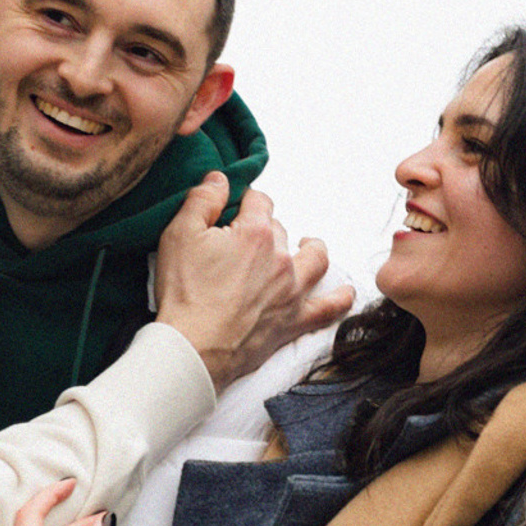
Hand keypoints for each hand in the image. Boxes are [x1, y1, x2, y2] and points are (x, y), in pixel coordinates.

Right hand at [154, 176, 353, 390]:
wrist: (194, 347)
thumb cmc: (184, 293)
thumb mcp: (179, 234)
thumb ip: (202, 200)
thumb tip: (220, 178)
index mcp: (255, 233)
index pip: (259, 201)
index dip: (246, 201)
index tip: (235, 209)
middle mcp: (281, 258)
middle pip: (280, 230)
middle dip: (265, 230)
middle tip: (243, 242)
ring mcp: (292, 290)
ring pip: (315, 259)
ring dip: (312, 249)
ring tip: (306, 246)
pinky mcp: (295, 320)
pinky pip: (329, 307)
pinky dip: (340, 298)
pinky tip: (346, 292)